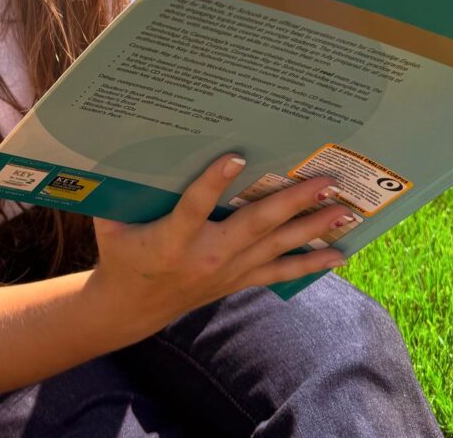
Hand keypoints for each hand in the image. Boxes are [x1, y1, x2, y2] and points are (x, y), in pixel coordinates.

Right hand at [92, 153, 346, 329]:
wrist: (131, 309)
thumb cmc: (121, 254)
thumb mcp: (109, 222)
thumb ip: (114, 190)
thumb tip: (114, 145)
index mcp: (172, 239)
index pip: (194, 206)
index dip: (214, 182)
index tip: (236, 156)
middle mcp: (207, 256)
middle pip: (255, 226)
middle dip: (292, 203)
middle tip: (325, 182)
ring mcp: (228, 271)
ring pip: (276, 247)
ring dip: (311, 229)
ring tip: (343, 211)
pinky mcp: (238, 280)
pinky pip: (279, 272)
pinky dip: (309, 263)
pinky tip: (339, 252)